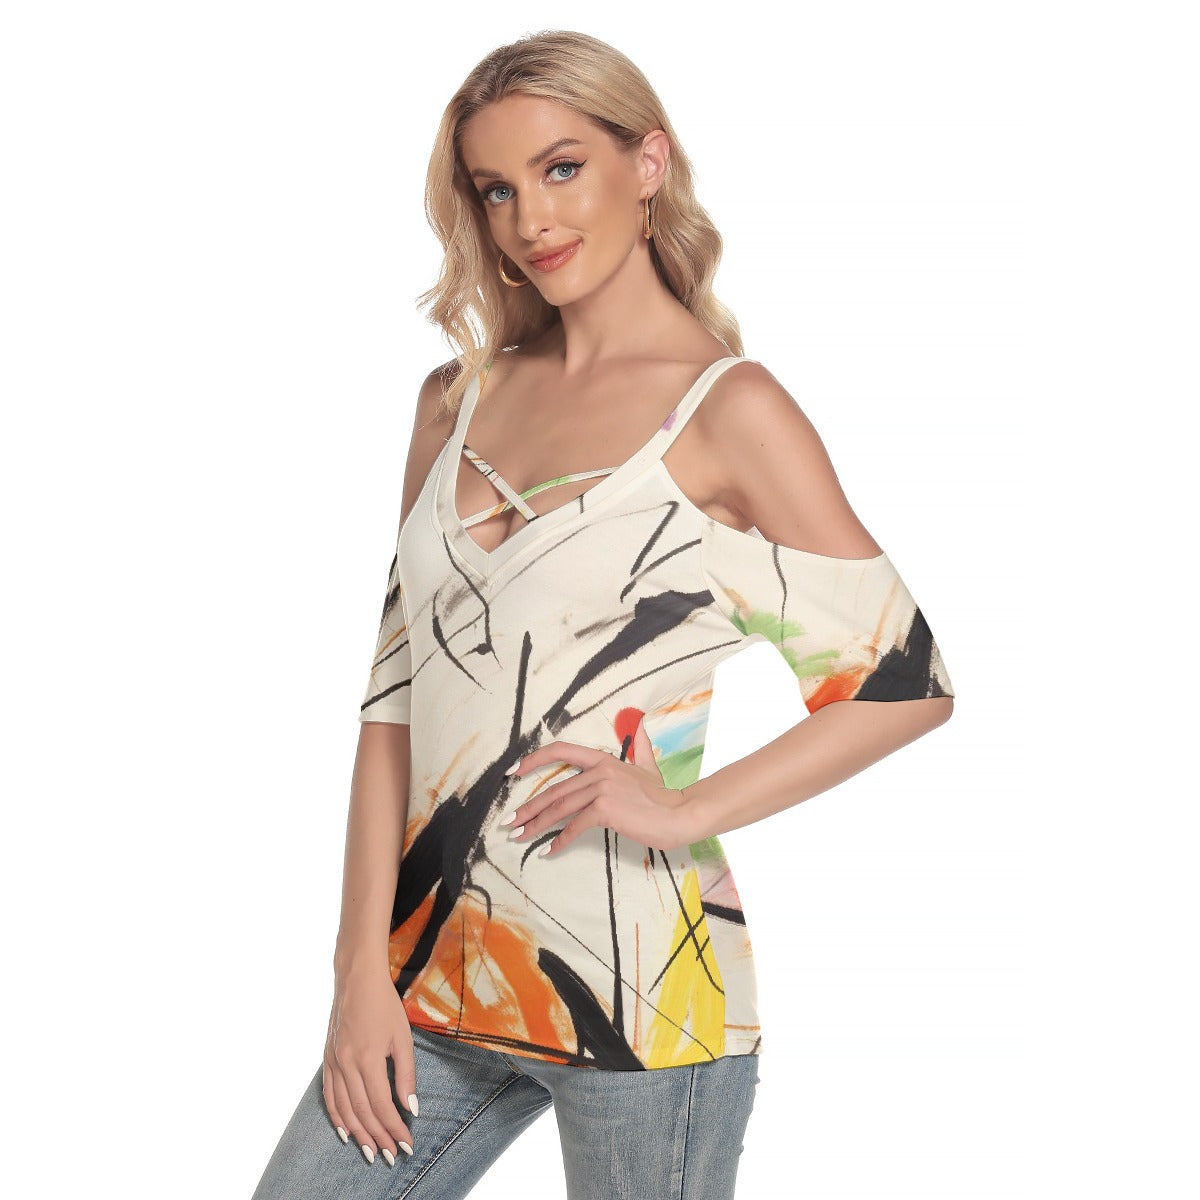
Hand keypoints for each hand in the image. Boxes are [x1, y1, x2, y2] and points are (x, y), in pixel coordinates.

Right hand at [322, 962, 417, 1166]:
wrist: (356, 979)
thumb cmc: (385, 1005)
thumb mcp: (403, 1037)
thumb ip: (407, 1074)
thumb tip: (411, 1108)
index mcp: (368, 1059)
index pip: (382, 1106)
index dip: (395, 1129)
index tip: (407, 1145)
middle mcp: (347, 1064)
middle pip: (363, 1113)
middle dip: (379, 1138)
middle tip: (393, 1157)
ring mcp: (333, 1062)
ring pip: (345, 1109)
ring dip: (359, 1134)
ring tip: (372, 1152)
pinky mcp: (327, 1058)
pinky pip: (329, 1095)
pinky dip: (337, 1117)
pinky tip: (346, 1132)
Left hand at [501, 721, 694, 855]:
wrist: (680, 814)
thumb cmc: (664, 796)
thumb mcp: (648, 767)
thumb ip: (640, 747)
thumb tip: (641, 724)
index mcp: (604, 760)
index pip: (560, 751)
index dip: (533, 760)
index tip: (513, 772)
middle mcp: (599, 771)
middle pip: (554, 789)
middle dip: (528, 807)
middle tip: (509, 821)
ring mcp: (601, 789)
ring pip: (559, 807)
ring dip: (535, 825)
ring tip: (519, 836)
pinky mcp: (605, 809)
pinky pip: (574, 826)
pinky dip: (559, 841)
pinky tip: (548, 852)